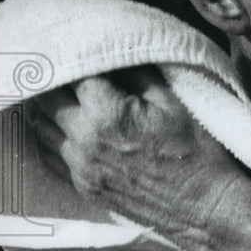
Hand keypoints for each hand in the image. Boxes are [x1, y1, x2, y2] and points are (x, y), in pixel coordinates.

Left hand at [26, 66, 247, 239]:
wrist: (208, 208)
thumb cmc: (199, 153)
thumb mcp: (175, 101)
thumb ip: (138, 73)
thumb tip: (114, 53)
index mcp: (108, 114)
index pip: (73, 72)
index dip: (75, 53)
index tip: (76, 42)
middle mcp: (85, 141)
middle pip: (47, 97)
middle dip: (53, 76)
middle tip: (59, 60)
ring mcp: (81, 168)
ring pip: (42, 126)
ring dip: (46, 105)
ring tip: (53, 87)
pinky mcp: (85, 187)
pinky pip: (51, 155)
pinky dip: (50, 135)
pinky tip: (57, 123)